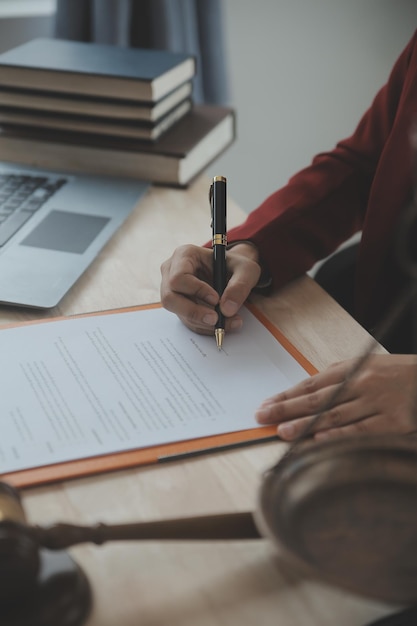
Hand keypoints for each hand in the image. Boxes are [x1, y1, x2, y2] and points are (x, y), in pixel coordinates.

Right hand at [160, 242, 261, 333]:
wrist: (233, 274)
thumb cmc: (236, 266)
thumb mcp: (246, 270)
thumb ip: (240, 286)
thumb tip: (227, 309)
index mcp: (184, 255)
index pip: (179, 277)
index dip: (196, 291)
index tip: (216, 299)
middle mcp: (172, 272)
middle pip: (170, 298)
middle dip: (194, 312)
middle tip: (216, 320)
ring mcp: (173, 291)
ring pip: (179, 313)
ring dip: (203, 323)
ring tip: (228, 322)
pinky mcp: (180, 306)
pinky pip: (188, 321)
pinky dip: (205, 327)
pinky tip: (223, 324)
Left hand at [255, 354, 416, 439]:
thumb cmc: (395, 373)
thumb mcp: (366, 366)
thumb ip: (338, 378)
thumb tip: (305, 393)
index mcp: (352, 369)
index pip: (311, 384)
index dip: (286, 395)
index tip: (265, 404)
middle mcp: (361, 384)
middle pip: (317, 398)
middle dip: (287, 408)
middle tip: (263, 416)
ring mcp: (377, 403)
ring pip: (335, 415)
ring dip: (306, 424)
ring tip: (283, 431)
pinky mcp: (393, 422)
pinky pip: (361, 430)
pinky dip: (339, 436)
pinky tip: (319, 440)